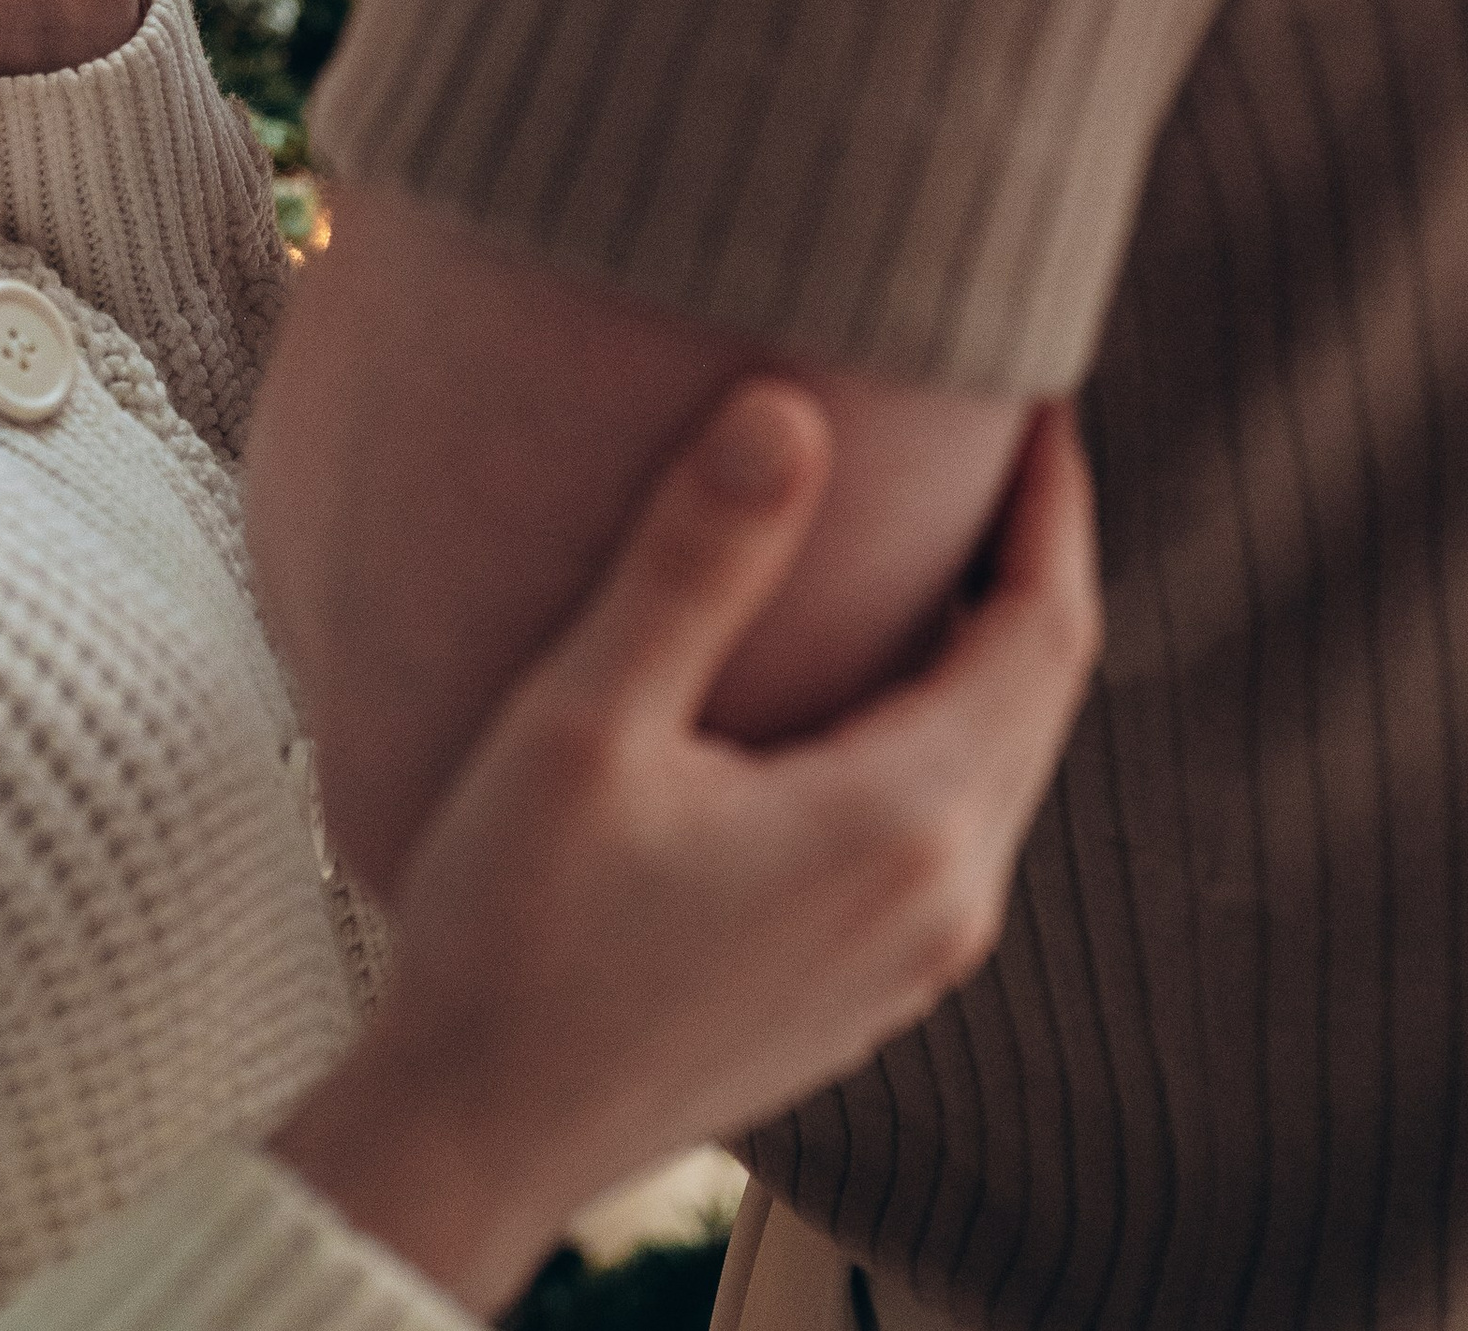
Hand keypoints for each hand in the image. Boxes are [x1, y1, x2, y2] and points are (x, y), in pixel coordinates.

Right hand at [271, 393, 1099, 1313]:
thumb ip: (695, 560)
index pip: (1043, 626)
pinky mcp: (867, 990)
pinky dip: (944, 722)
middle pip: (1040, 689)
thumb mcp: (586, 721)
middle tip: (992, 428)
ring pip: (1001, 761)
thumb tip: (790, 407)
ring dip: (989, 639)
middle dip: (1031, 551)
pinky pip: (955, 824)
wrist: (475, 1136)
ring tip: (932, 526)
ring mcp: (914, 962)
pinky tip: (865, 674)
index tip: (1036, 390)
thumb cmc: (513, 930)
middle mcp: (943, 903)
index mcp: (902, 826)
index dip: (1051, 499)